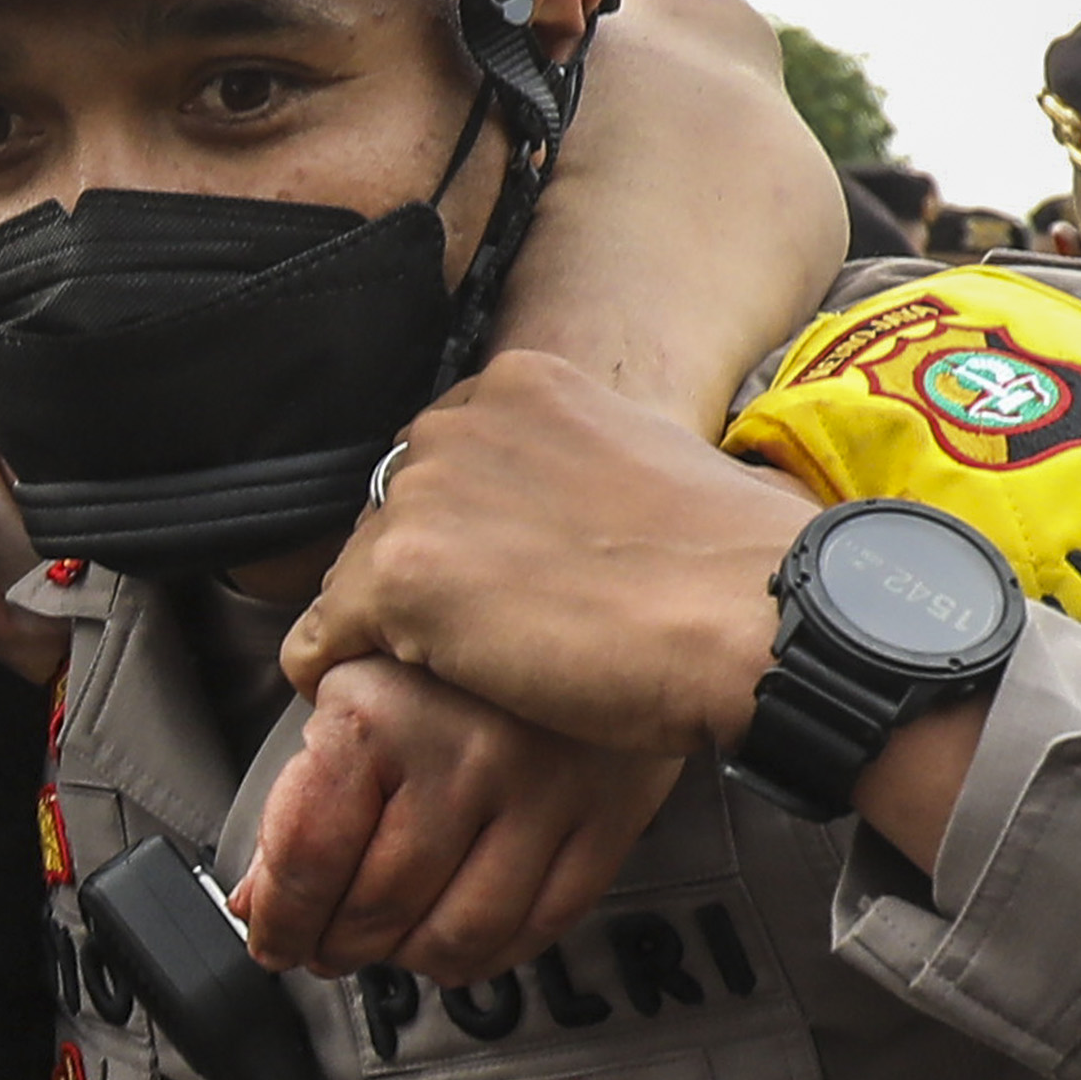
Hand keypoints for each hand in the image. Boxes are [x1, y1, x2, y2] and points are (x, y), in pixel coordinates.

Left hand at [230, 657, 678, 981]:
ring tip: (387, 945)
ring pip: (459, 933)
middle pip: (379, 906)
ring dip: (409, 958)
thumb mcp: (352, 684)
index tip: (272, 938)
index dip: (280, 918)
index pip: (309, 856)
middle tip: (322, 948)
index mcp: (379, 714)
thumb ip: (299, 794)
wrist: (585, 587)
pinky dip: (490, 951)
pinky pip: (542, 923)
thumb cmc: (453, 640)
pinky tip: (459, 939)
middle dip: (337, 944)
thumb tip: (260, 898)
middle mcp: (463, 754)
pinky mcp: (608, 814)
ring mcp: (542, 790)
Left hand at [287, 352, 819, 757]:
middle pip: (393, 511)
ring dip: (384, 627)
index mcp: (524, 384)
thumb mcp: (654, 466)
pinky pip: (321, 634)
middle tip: (468, 639)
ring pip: (356, 573)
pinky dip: (329, 670)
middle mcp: (459, 423)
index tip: (485, 579)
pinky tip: (358, 694)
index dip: (461, 529)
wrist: (759, 617)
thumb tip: (579, 516)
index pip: (447, 459)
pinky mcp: (399, 577)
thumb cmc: (740, 563)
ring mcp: (424, 496)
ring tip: (434, 678)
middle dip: (418, 573)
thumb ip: (585, 469)